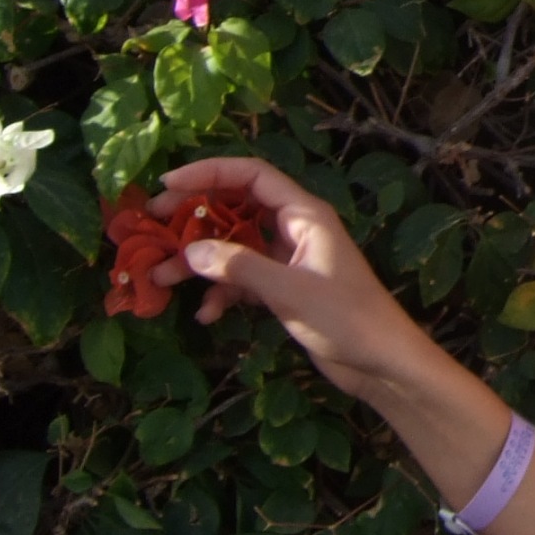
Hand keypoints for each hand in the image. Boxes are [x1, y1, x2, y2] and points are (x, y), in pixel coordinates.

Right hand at [150, 156, 433, 399]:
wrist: (381, 361)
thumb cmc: (345, 317)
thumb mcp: (288, 289)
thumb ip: (239, 267)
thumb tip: (189, 252)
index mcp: (304, 213)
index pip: (252, 175)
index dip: (210, 172)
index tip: (168, 183)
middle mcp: (295, 229)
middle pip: (237, 208)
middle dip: (195, 217)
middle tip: (153, 227)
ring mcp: (289, 259)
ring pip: (235, 247)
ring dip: (201, 261)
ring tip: (162, 278)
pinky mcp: (284, 289)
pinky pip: (243, 280)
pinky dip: (222, 292)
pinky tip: (206, 314)